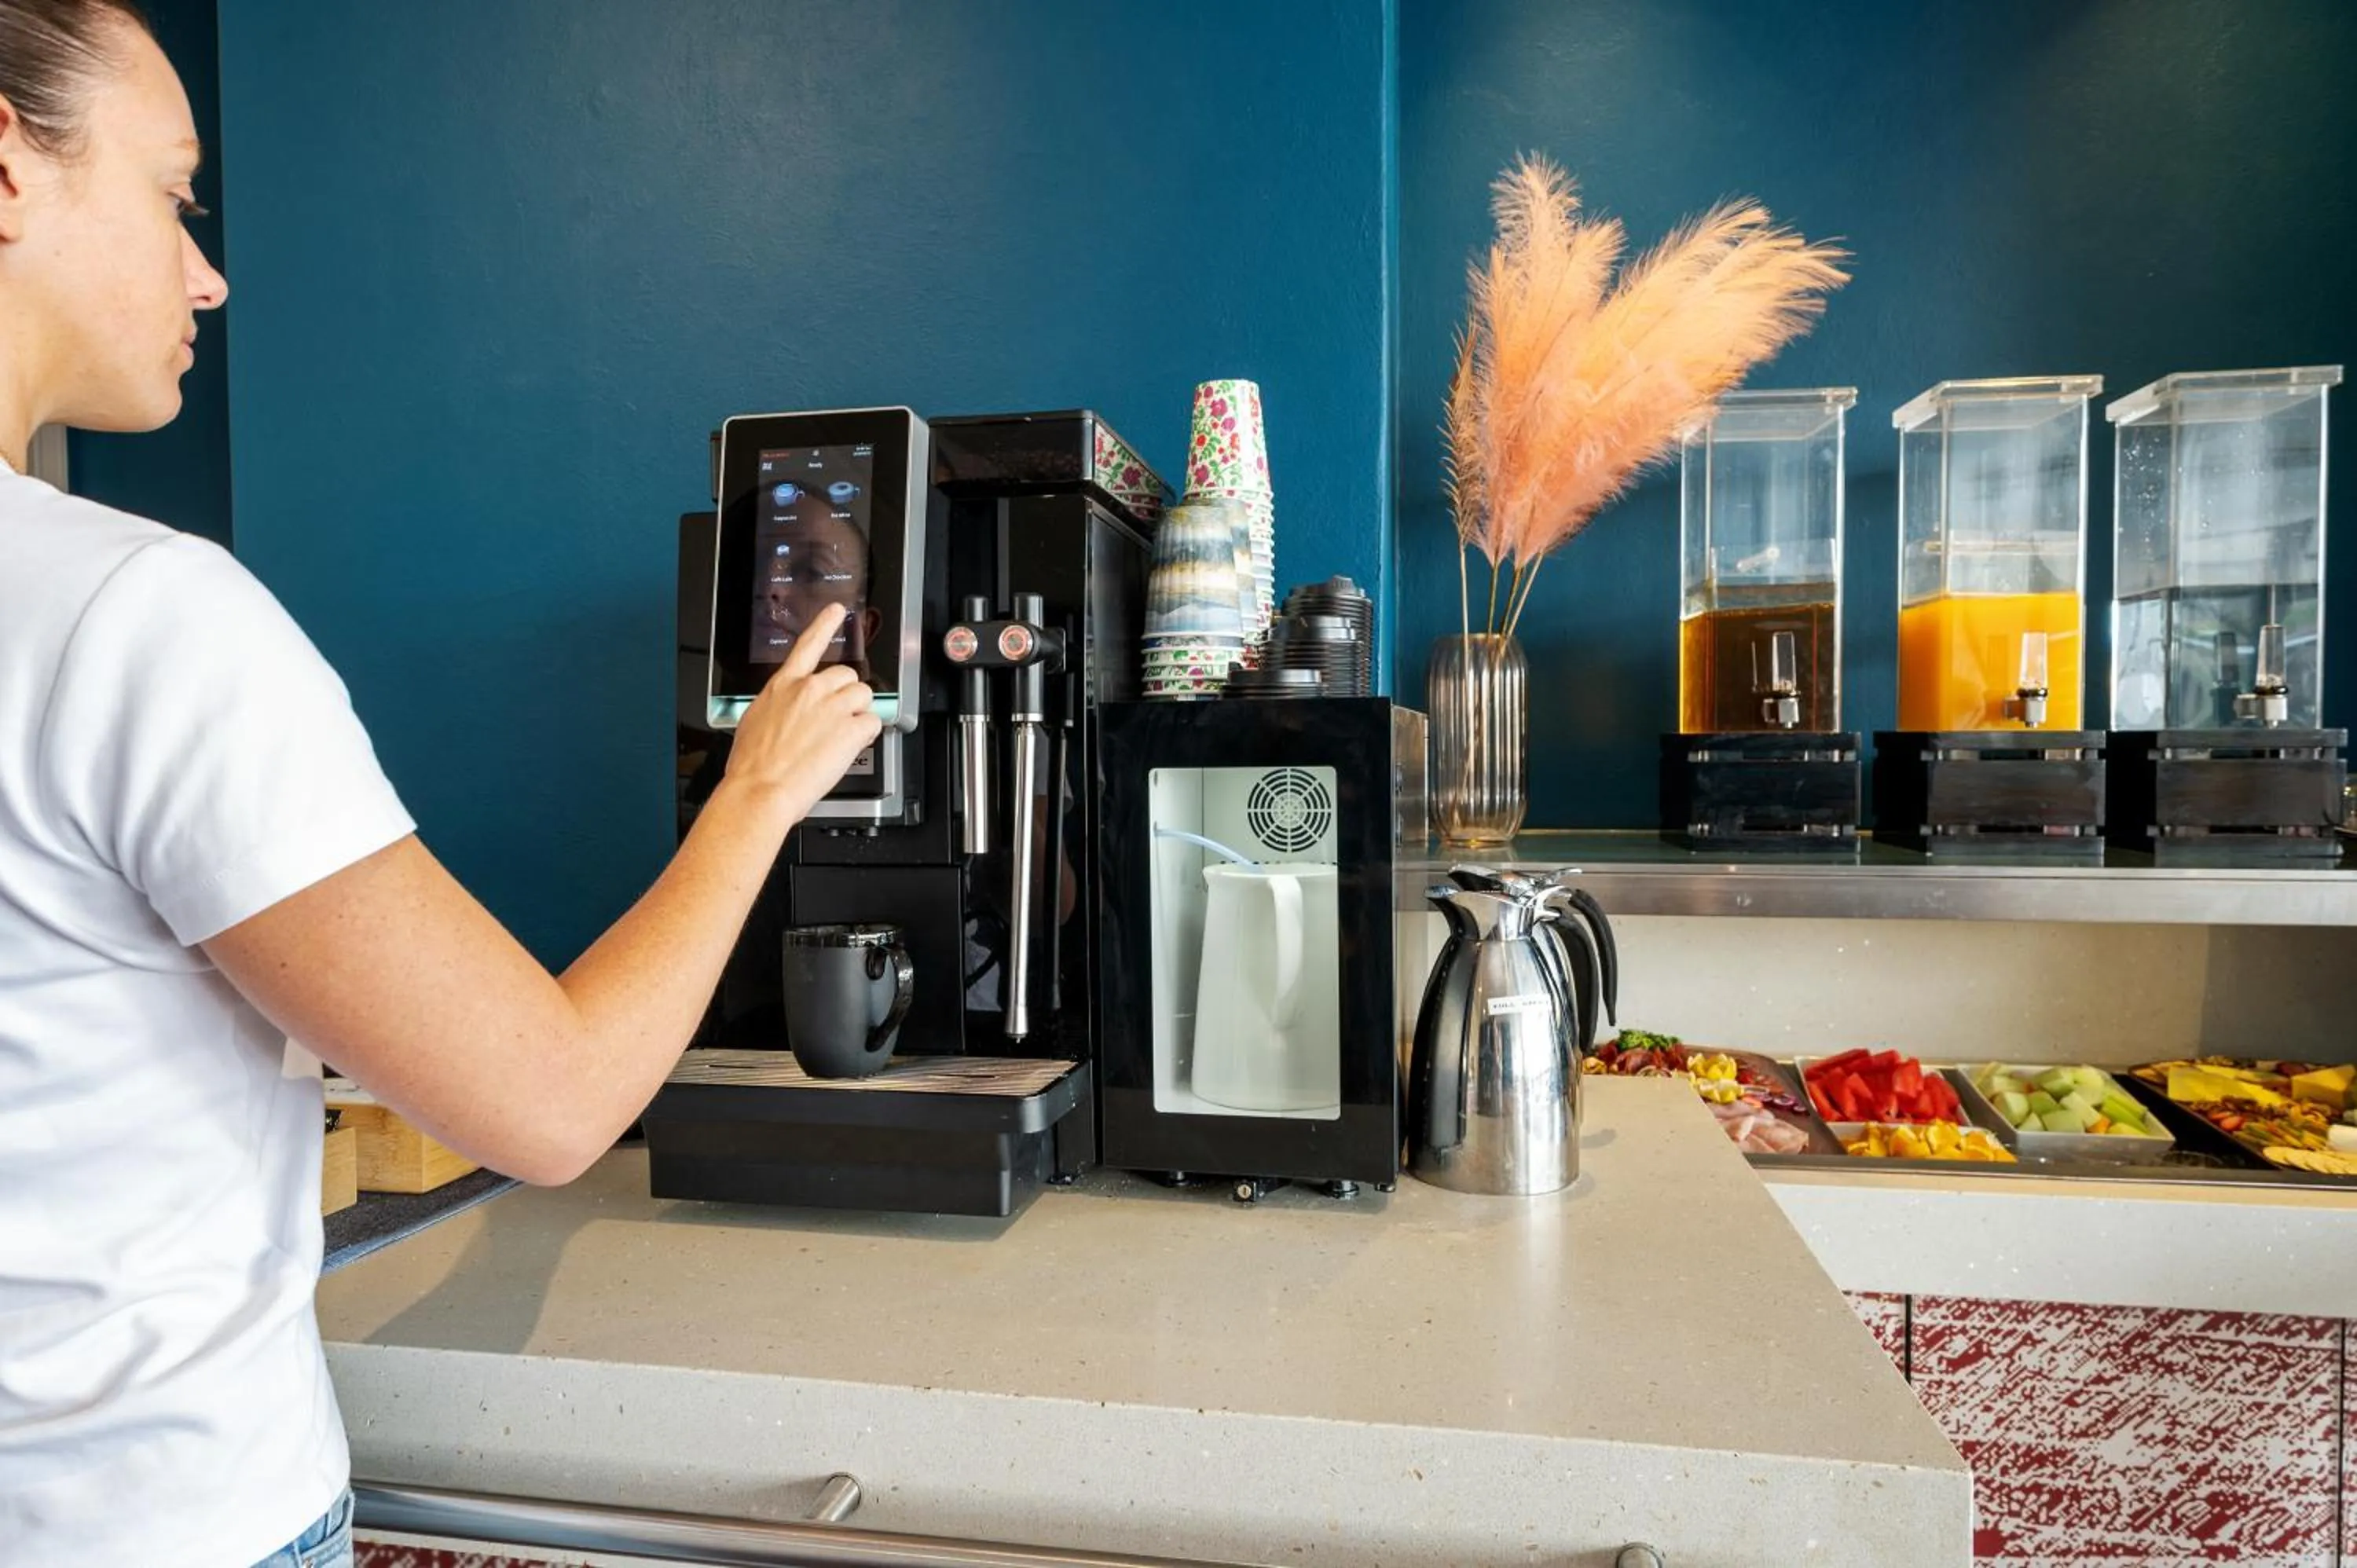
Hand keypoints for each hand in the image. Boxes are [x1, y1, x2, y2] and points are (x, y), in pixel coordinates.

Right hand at [723, 603, 882, 824]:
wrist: (759, 789)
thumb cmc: (752, 765)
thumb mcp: (755, 722)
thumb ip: (778, 708)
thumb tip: (787, 713)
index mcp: (783, 686)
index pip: (808, 645)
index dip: (825, 625)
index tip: (837, 611)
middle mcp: (810, 690)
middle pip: (847, 676)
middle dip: (847, 696)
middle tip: (837, 720)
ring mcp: (832, 707)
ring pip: (864, 695)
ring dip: (859, 712)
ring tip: (842, 735)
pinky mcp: (850, 728)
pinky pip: (873, 722)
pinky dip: (866, 734)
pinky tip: (850, 746)